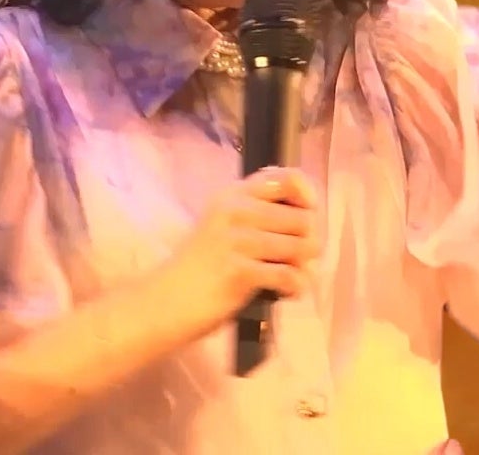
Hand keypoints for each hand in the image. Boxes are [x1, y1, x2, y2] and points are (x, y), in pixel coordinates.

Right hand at [156, 167, 320, 338]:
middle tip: (297, 259)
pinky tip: (286, 292)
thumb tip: (311, 212)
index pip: (285, 178)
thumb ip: (258, 211)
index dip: (307, 193)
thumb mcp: (224, 224)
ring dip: (305, 266)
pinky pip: (290, 275)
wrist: (167, 300)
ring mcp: (236, 240)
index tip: (308, 212)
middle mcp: (235, 210)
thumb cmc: (202, 265)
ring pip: (302, 247)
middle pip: (303, 219)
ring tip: (291, 276)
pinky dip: (296, 287)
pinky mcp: (240, 271)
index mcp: (232, 194)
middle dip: (309, 242)